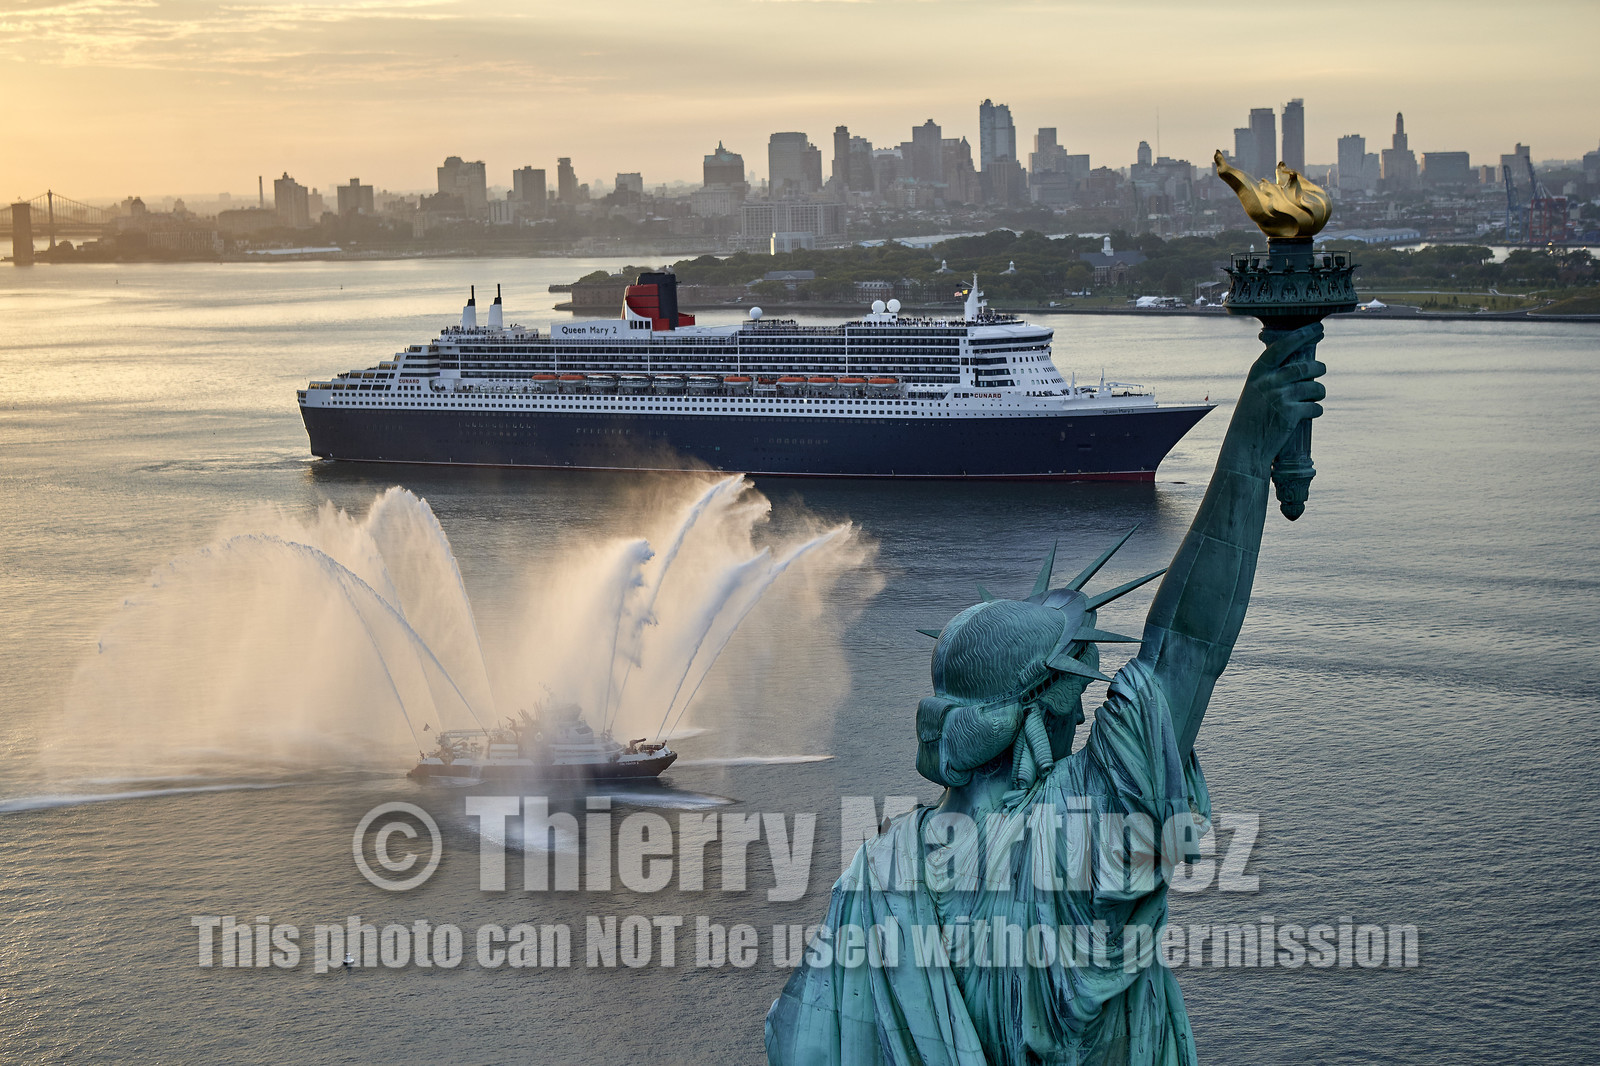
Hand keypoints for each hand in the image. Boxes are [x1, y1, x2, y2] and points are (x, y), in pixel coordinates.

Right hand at [1225, 323, 1327, 472]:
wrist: (1243, 448)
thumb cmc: (1249, 419)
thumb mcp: (1253, 392)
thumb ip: (1270, 378)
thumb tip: (1298, 367)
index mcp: (1258, 372)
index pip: (1284, 346)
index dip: (1303, 335)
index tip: (1318, 328)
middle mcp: (1269, 381)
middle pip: (1305, 367)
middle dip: (1318, 368)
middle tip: (1321, 369)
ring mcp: (1280, 397)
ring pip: (1314, 387)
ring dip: (1320, 392)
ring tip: (1317, 396)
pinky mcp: (1290, 414)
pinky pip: (1315, 407)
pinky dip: (1316, 410)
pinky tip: (1312, 413)